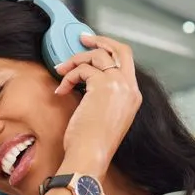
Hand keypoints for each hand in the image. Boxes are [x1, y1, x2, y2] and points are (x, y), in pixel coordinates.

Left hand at [54, 35, 141, 174]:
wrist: (91, 155)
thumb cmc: (92, 143)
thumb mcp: (105, 115)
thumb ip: (103, 95)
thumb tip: (87, 76)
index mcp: (133, 96)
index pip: (126, 62)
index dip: (109, 50)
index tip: (93, 47)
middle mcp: (130, 88)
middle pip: (120, 49)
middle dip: (100, 40)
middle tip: (82, 39)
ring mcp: (119, 85)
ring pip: (97, 56)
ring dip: (75, 61)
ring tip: (61, 72)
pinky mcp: (103, 85)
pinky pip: (83, 69)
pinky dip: (68, 77)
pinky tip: (61, 91)